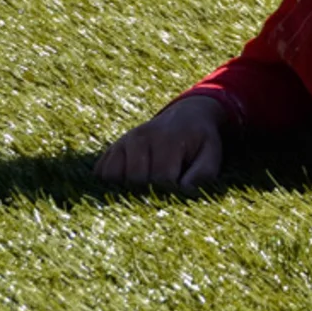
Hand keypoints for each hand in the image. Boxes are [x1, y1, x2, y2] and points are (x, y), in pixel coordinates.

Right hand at [95, 94, 226, 190]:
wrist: (185, 116)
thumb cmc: (199, 141)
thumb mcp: (211, 153)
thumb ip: (203, 173)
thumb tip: (184, 191)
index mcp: (167, 139)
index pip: (161, 179)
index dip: (171, 193)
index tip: (178, 193)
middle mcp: (139, 138)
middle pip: (136, 181)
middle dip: (150, 193)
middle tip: (164, 190)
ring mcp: (122, 142)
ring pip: (114, 180)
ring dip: (129, 189)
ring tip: (149, 185)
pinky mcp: (110, 150)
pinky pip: (100, 175)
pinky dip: (112, 185)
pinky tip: (130, 183)